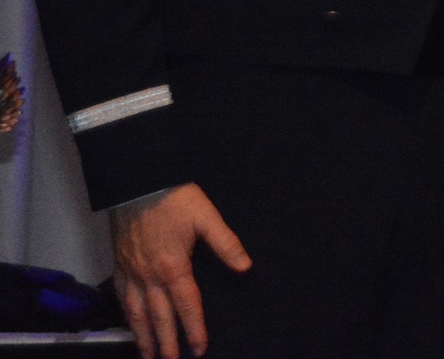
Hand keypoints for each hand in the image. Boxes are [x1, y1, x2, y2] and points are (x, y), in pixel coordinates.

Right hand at [109, 184, 251, 358]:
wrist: (138, 181)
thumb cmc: (175, 198)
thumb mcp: (207, 217)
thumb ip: (226, 244)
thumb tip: (245, 267)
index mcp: (174, 267)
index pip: (187, 305)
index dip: (195, 328)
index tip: (200, 349)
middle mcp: (149, 275)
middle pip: (159, 316)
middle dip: (167, 342)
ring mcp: (131, 271)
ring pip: (136, 312)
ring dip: (143, 336)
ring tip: (147, 355)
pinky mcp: (119, 263)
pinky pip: (121, 296)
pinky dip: (126, 314)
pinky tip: (130, 322)